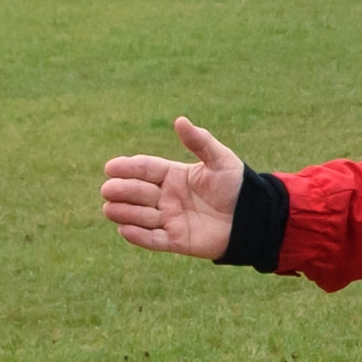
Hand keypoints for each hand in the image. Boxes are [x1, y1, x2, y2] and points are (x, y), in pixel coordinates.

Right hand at [102, 119, 246, 257]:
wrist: (253, 216)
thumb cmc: (236, 186)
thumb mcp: (220, 160)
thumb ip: (200, 142)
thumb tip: (180, 121)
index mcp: (173, 175)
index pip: (145, 169)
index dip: (127, 168)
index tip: (111, 167)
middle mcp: (166, 197)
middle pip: (138, 192)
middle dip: (122, 191)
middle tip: (109, 190)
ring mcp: (170, 219)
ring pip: (141, 216)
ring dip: (125, 212)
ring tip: (110, 208)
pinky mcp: (177, 240)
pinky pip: (154, 240)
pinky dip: (139, 237)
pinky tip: (124, 230)